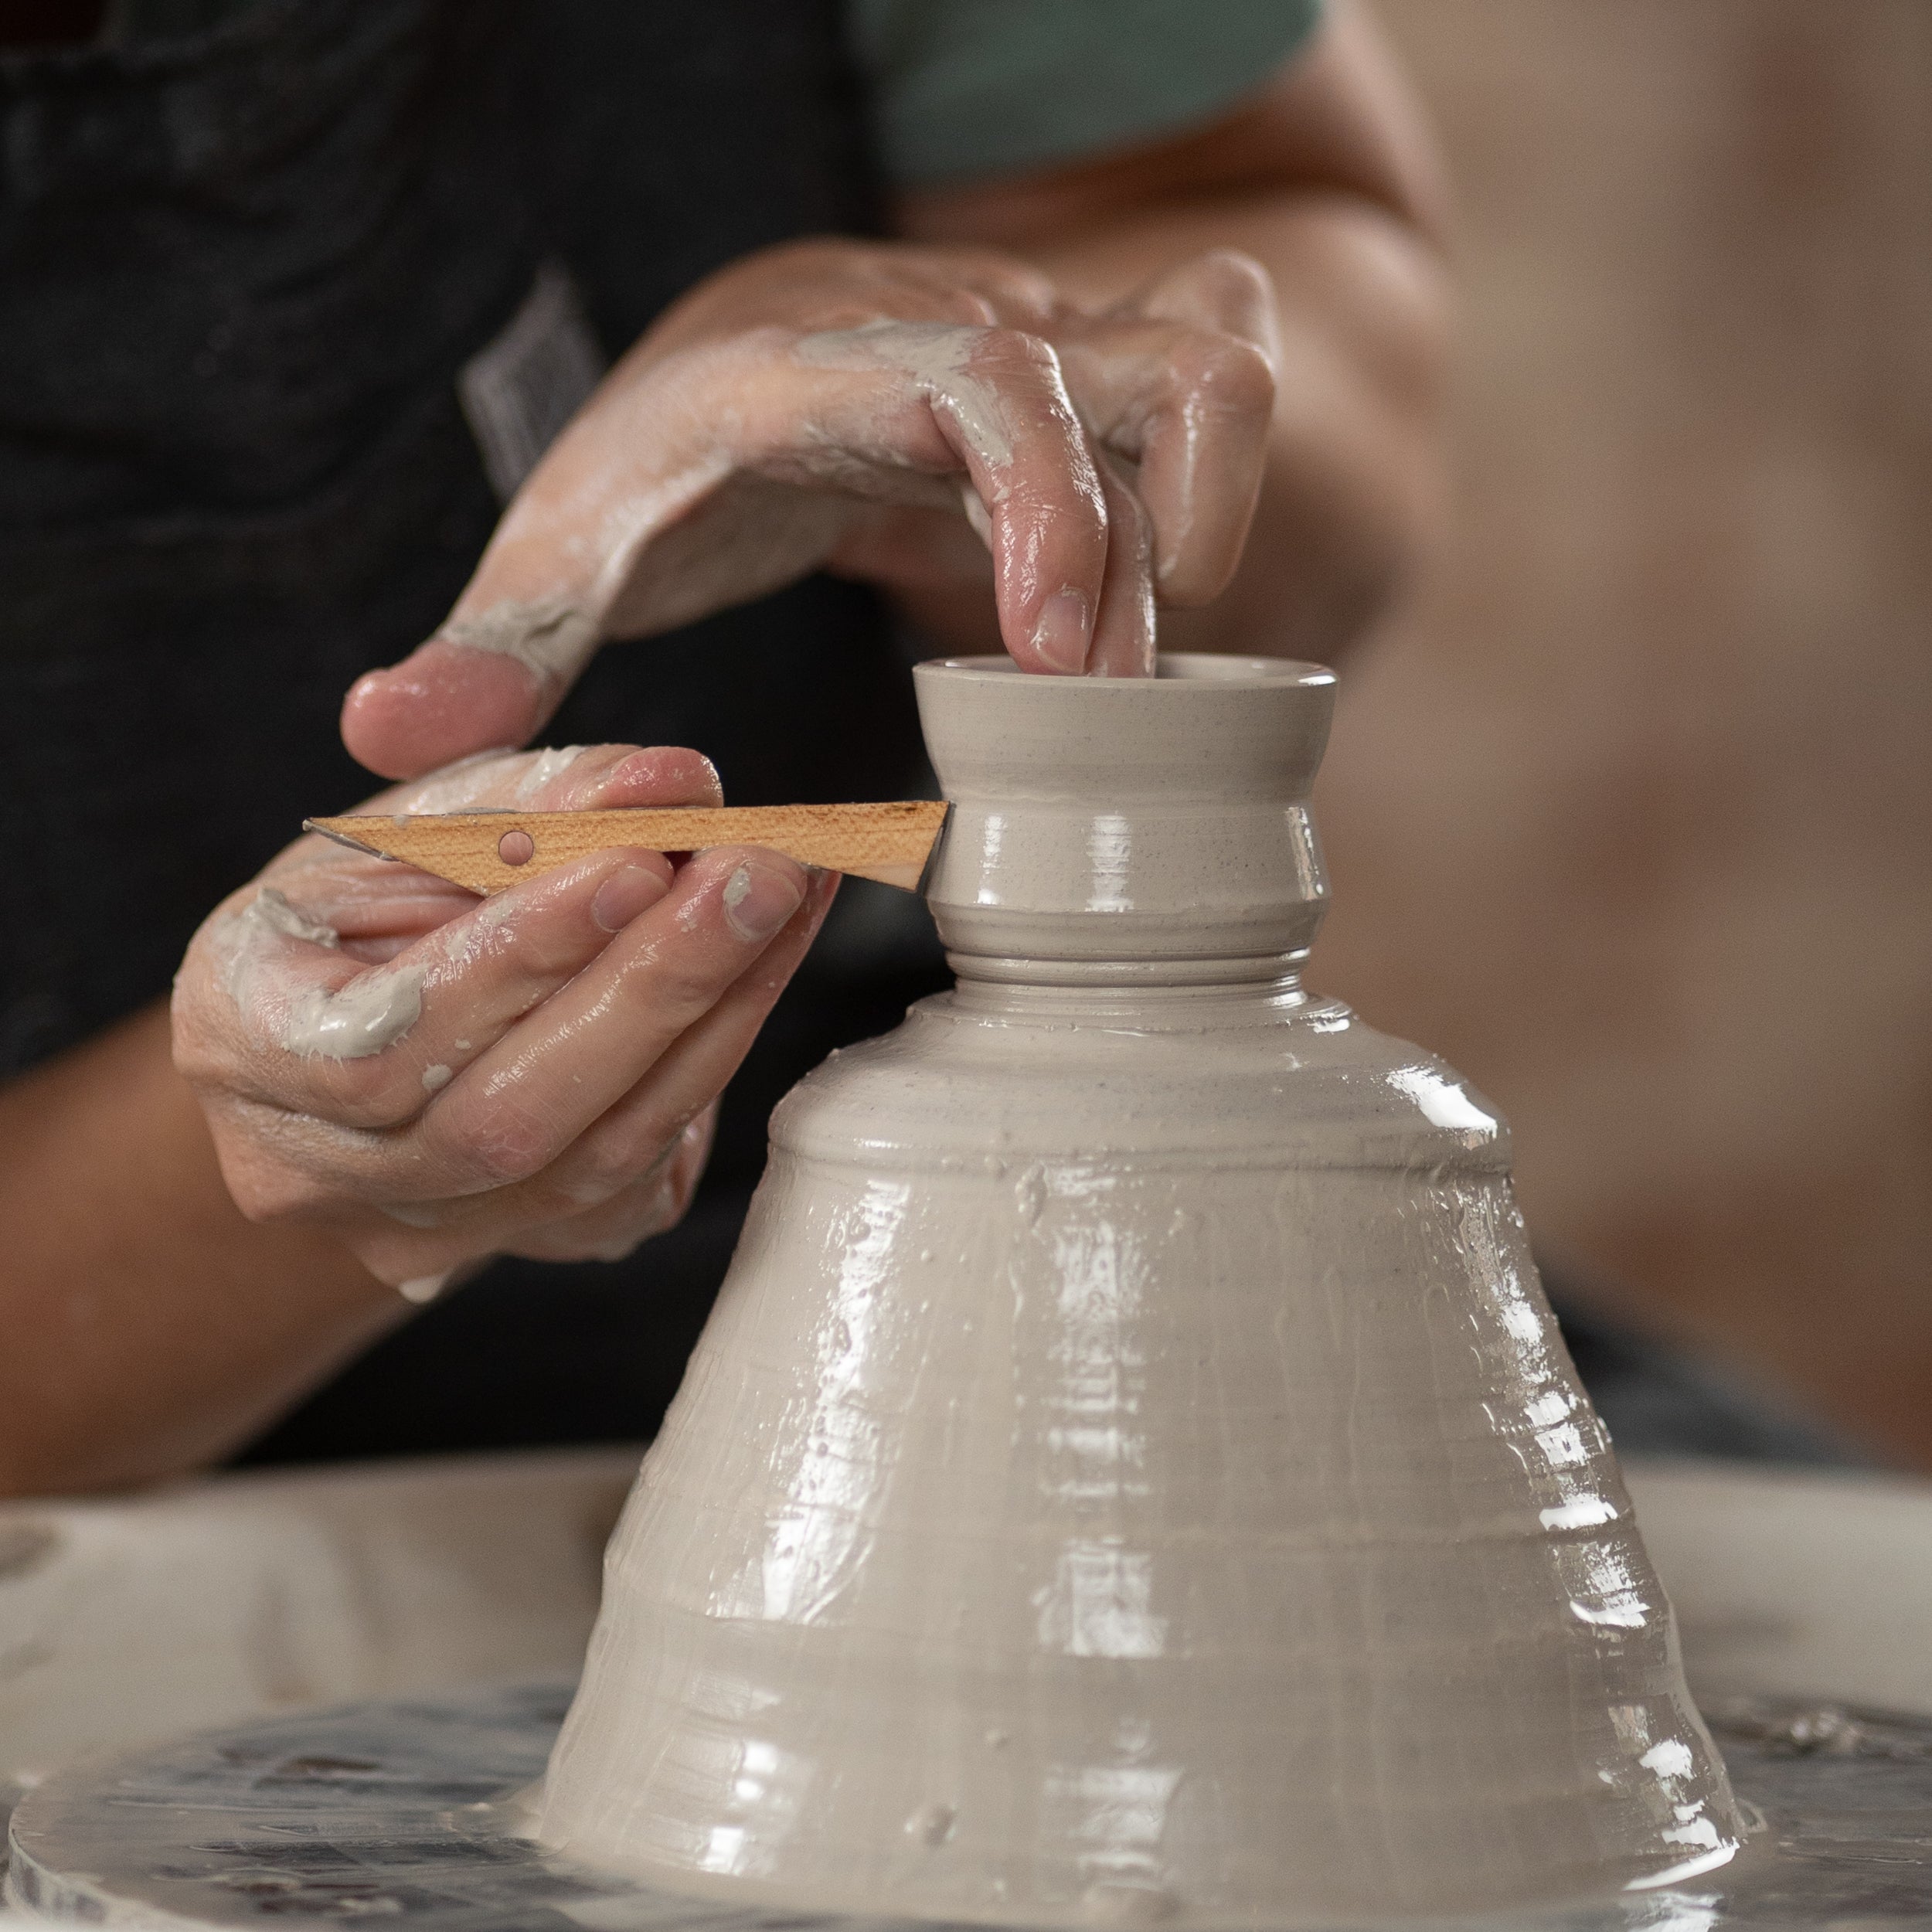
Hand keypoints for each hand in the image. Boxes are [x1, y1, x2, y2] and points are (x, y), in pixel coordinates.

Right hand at [171, 745, 833, 1292]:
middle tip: (761, 872)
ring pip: (595, 1157)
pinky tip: (771, 961)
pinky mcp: (534, 1244)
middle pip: (506, 1119)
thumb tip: (674, 782)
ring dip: (717, 1017)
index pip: (383, 1042)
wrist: (358, 1033)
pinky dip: (719, 1053)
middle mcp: (316, 1168)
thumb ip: (530, 796)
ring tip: (790, 900)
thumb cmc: (365, 906)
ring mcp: (424, 1232)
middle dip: (655, 986)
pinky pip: (643, 1169)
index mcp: (241, 1039)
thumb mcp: (412, 823)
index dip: (517, 962)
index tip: (636, 864)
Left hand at [342, 240, 1278, 778]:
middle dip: (1141, 565)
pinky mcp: (1088, 389)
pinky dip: (1221, 474)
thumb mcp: (570, 545)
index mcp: (827, 368)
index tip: (1052, 658)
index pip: (990, 381)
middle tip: (1078, 711)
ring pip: (1206, 376)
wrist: (738, 361)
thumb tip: (378, 740)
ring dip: (1192, 530)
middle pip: (1151, 377)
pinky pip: (1214, 370)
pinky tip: (1157, 589)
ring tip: (1110, 675)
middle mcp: (954, 335)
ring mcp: (1039, 347)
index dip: (1052, 508)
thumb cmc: (659, 461)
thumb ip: (494, 643)